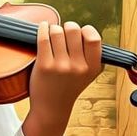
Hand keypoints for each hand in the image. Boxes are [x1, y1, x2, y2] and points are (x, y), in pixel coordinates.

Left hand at [24, 20, 103, 135]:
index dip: (86, 30)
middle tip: (64, 31)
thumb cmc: (69, 86)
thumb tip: (84, 30)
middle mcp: (78, 67)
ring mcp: (61, 66)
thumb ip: (91, 54)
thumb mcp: (88, 74)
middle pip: (74, 30)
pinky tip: (43, 27)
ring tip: (53, 33)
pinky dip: (43, 28)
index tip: (80, 33)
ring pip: (57, 32)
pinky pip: (43, 38)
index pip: (94, 38)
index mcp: (92, 68)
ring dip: (54, 28)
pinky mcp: (44, 66)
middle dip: (68, 27)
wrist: (51, 109)